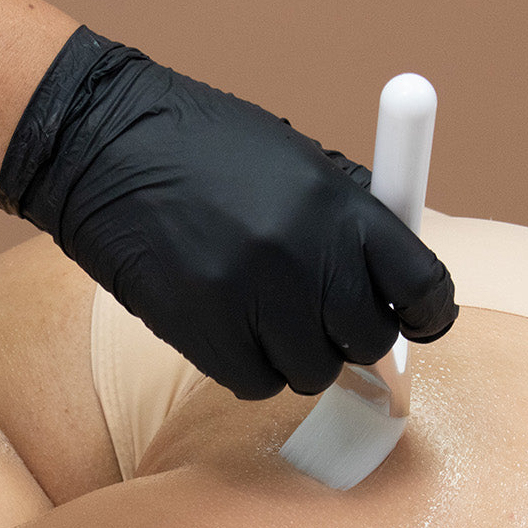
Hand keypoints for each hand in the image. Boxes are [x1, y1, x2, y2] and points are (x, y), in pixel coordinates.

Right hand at [0, 27, 456, 399]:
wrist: (100, 144)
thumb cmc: (200, 148)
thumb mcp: (293, 159)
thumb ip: (349, 217)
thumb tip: (398, 282)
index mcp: (339, 203)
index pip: (423, 285)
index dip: (428, 313)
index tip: (418, 322)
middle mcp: (304, 253)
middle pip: (368, 340)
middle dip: (352, 336)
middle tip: (322, 316)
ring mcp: (252, 296)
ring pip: (310, 371)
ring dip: (293, 354)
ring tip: (258, 311)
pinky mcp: (202, 329)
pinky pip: (253, 383)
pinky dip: (246, 366)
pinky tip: (224, 325)